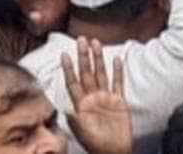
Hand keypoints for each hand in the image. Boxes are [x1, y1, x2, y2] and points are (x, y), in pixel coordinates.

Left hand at [62, 37, 130, 153]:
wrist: (113, 151)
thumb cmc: (96, 144)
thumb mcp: (83, 134)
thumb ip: (75, 121)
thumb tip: (65, 109)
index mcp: (81, 105)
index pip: (73, 82)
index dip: (68, 68)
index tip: (64, 54)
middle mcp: (92, 98)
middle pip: (86, 73)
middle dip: (83, 56)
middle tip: (81, 39)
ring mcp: (105, 98)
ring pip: (101, 74)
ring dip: (98, 59)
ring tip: (96, 43)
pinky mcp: (119, 101)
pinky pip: (118, 83)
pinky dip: (118, 71)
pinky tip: (117, 59)